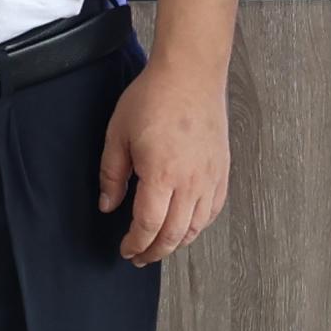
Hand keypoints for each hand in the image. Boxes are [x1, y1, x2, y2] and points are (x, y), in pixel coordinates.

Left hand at [101, 61, 233, 265]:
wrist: (191, 73)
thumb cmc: (154, 97)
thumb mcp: (118, 134)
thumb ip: (112, 174)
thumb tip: (108, 204)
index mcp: (162, 174)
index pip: (149, 226)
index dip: (136, 244)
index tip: (126, 250)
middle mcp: (191, 181)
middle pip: (175, 234)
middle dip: (155, 251)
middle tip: (140, 257)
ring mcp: (210, 176)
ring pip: (197, 226)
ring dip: (177, 242)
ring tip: (161, 245)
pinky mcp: (222, 169)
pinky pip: (213, 209)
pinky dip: (199, 224)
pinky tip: (187, 224)